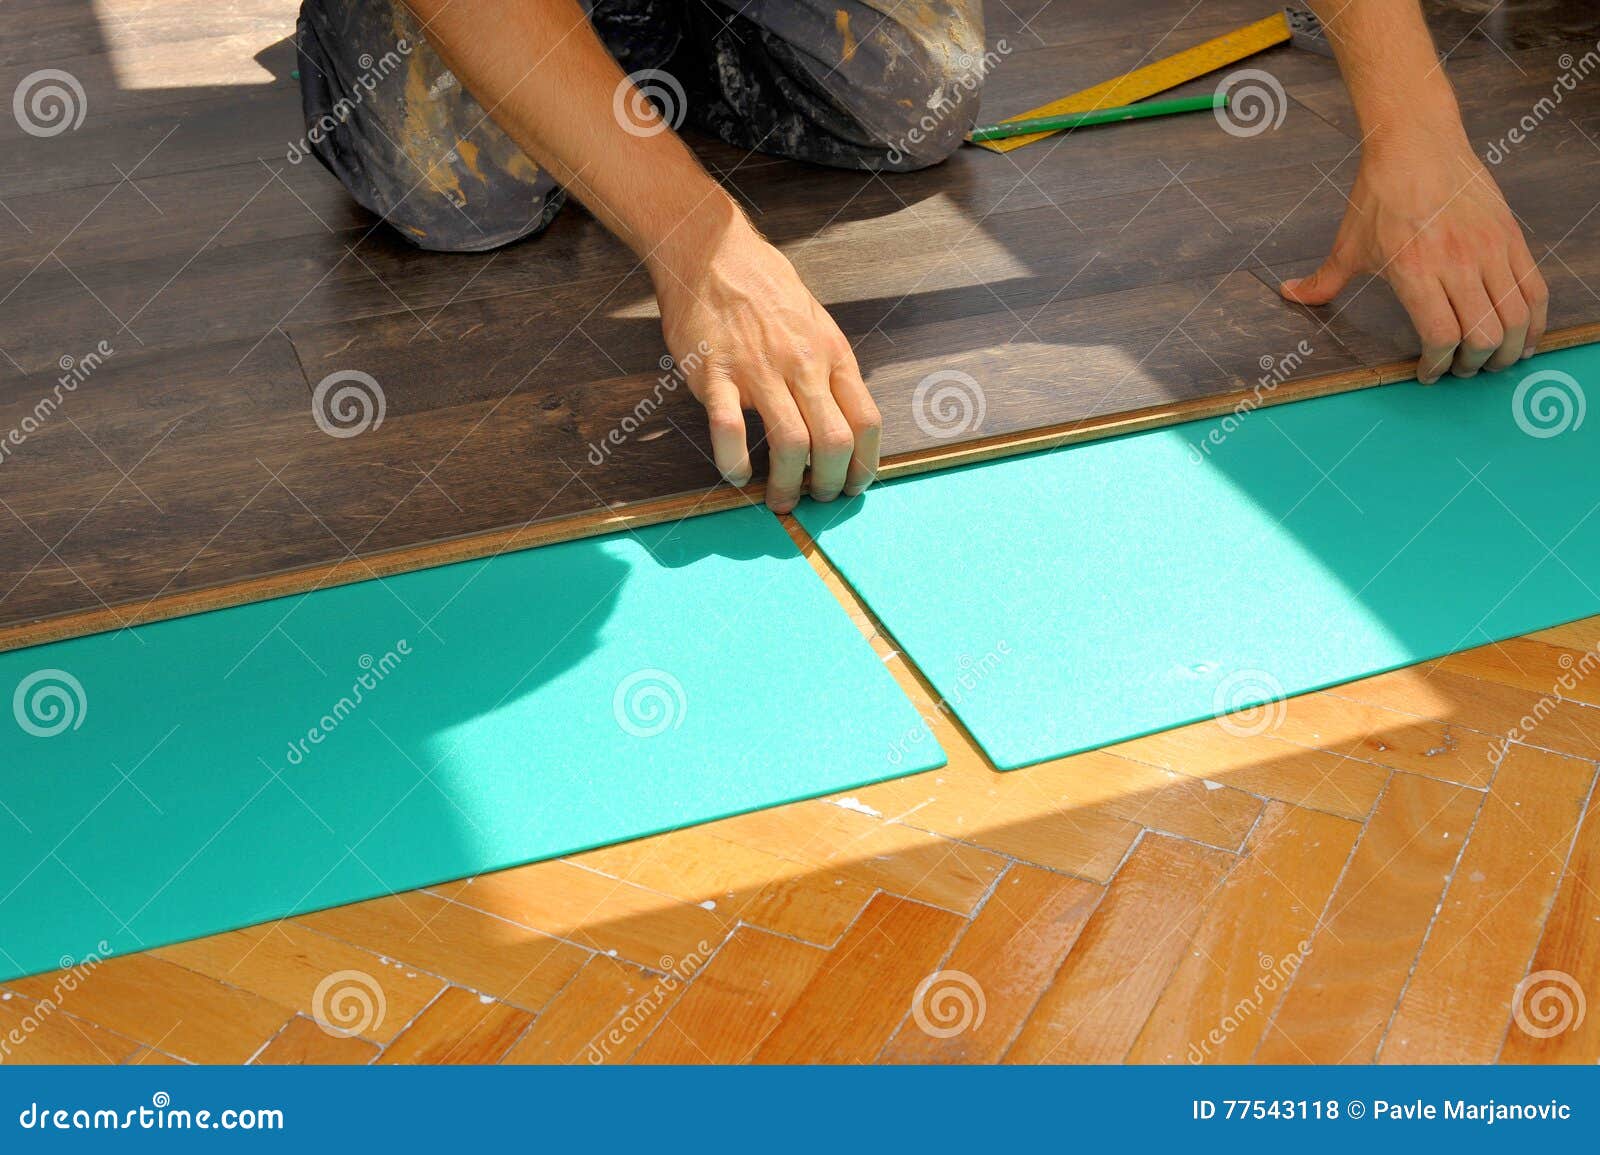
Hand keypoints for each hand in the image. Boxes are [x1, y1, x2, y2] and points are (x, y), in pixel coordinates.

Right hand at [650, 211, 879, 512]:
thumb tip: (844, 420)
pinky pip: (729, 430)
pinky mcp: (714, 373)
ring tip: (778, 500)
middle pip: (834, 443)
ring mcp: (759, 370)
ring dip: (787, 485)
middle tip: (813, 499)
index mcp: (832, 355)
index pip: (866, 422)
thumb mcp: (816, 324)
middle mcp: (802, 365)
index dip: (864, 465)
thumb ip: (830, 370)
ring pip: (790, 444)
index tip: (851, 486)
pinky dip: (734, 463)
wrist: (711, 251)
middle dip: (828, 485)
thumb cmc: (764, 290)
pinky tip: (737, 475)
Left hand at [1280, 135, 1547, 382]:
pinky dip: (1534, 318)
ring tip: (1495, 359)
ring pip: (1515, 316)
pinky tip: (1525, 334)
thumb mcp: (1348, 243)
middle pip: (1483, 335)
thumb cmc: (1380, 193)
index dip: (1438, 365)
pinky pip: (1535, 288)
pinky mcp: (1511, 236)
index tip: (1429, 373)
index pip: (1441, 337)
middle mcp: (1457, 264)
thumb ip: (1324, 280)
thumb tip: (1289, 294)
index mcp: (1415, 272)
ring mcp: (1489, 250)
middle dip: (1473, 364)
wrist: (1417, 142)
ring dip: (1508, 348)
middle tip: (1462, 370)